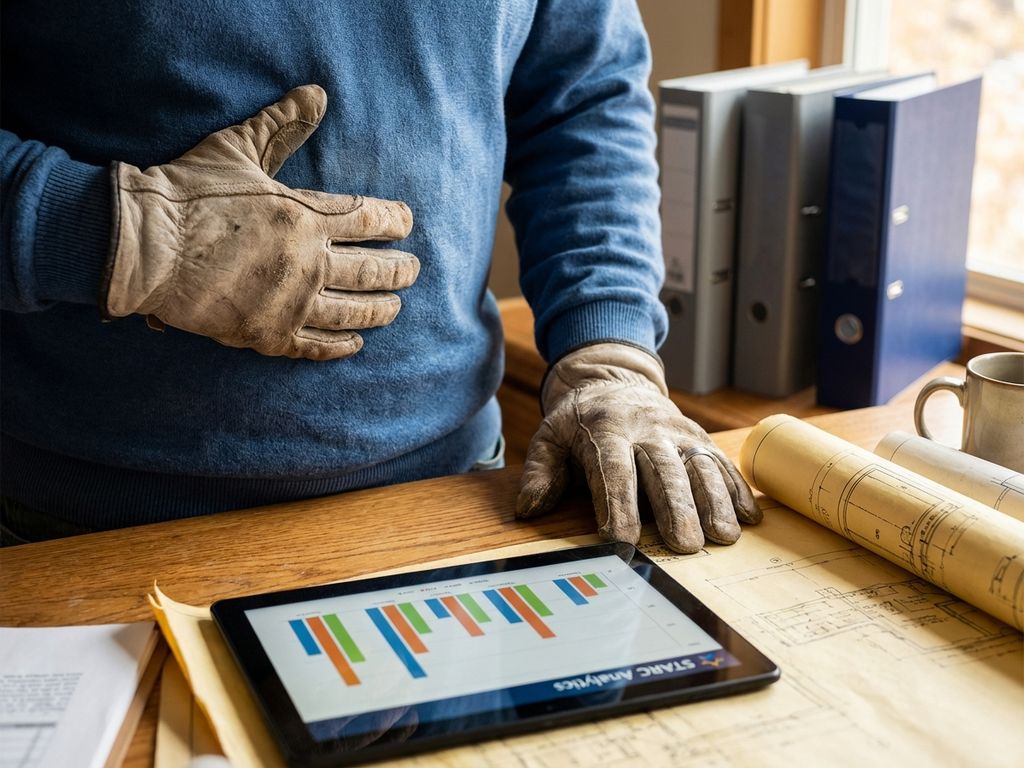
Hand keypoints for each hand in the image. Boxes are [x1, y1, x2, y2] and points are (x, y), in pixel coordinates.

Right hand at [103, 84, 418, 359]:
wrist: (140, 246)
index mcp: (306, 216)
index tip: (406, 222)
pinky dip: (341, 345)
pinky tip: (355, 343)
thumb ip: (281, 125)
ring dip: (381, 309)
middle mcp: (308, 263)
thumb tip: (317, 94)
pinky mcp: (268, 335)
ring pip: (354, 312)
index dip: (396, 221)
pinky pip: (317, 347)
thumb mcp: (238, 149)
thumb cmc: (187, 193)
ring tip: (395, 307)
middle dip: (400, 270)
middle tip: (413, 270)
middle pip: (375, 271)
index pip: (371, 219)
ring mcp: (290, 304)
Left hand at [516, 342, 759, 552]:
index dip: (618, 505)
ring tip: (723, 536)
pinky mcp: (698, 437)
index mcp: (606, 429)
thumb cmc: (579, 421)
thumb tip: (529, 508)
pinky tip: (747, 518)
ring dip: (713, 502)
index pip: (613, 470)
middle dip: (676, 508)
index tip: (621, 541)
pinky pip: (720, 463)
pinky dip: (736, 490)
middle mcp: (647, 429)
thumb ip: (541, 471)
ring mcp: (677, 432)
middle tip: (685, 545)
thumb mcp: (549, 436)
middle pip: (663, 470)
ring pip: (699, 466)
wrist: (614, 379)